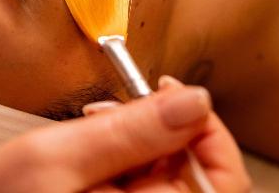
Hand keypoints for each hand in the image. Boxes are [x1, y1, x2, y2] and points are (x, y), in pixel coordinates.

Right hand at [0, 77, 250, 191]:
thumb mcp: (55, 158)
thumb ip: (129, 131)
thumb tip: (194, 100)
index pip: (222, 182)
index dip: (207, 132)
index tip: (176, 96)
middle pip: (193, 179)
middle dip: (161, 133)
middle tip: (115, 107)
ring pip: (163, 182)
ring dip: (137, 144)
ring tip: (93, 125)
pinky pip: (137, 191)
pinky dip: (120, 162)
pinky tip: (89, 150)